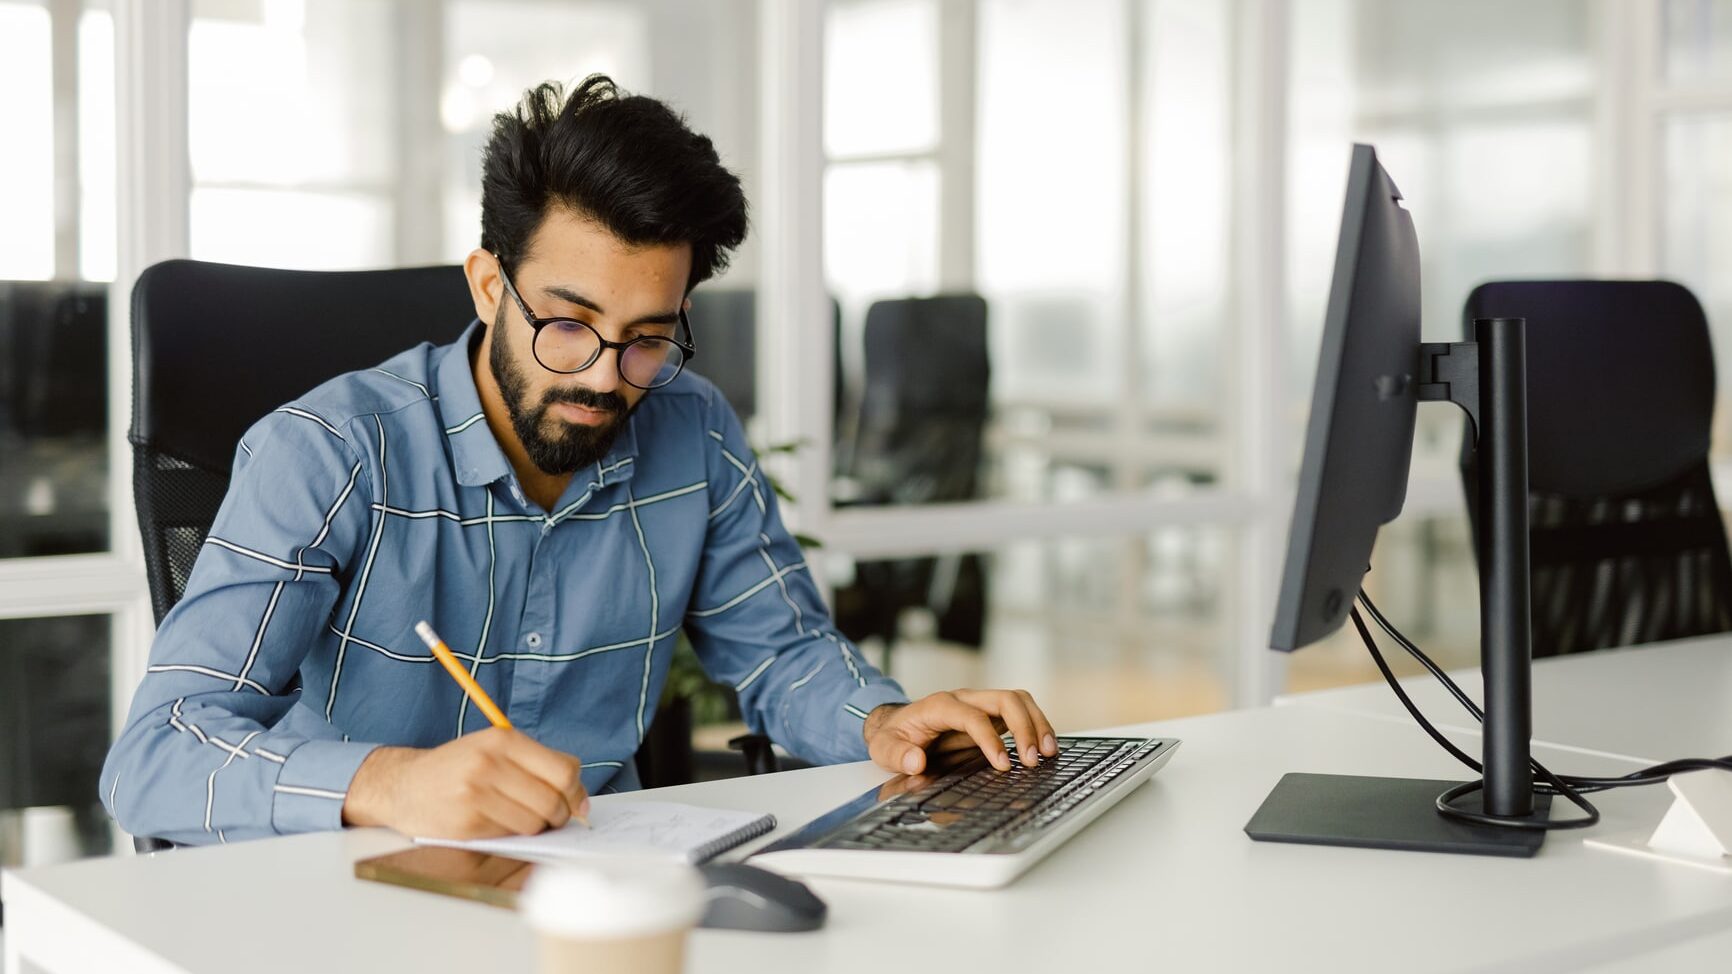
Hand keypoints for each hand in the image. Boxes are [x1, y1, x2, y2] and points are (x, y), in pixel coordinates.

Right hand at [341, 727, 588, 838]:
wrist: (403, 786)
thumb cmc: (458, 768)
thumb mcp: (495, 750)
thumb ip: (538, 765)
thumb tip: (581, 801)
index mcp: (503, 740)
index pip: (564, 770)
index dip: (576, 792)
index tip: (576, 804)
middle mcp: (490, 763)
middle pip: (553, 800)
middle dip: (560, 815)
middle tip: (553, 819)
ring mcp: (476, 793)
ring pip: (534, 823)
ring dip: (535, 828)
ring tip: (520, 819)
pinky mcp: (466, 823)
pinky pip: (508, 836)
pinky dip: (509, 835)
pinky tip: (494, 824)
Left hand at [863, 689, 1057, 776]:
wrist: (897, 725)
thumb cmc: (893, 736)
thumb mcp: (884, 747)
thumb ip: (898, 754)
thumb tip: (916, 761)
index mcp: (939, 705)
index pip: (972, 716)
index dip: (990, 739)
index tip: (1003, 765)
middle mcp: (964, 699)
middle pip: (1004, 699)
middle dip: (1024, 727)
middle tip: (1034, 759)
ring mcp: (980, 704)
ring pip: (1018, 701)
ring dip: (1037, 723)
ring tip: (1049, 752)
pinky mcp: (990, 714)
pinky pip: (1019, 712)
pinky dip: (1036, 726)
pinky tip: (1044, 748)